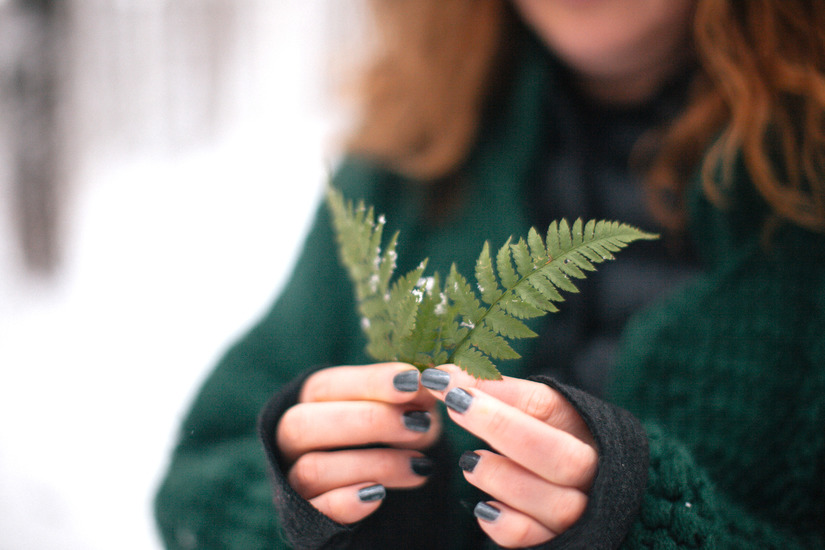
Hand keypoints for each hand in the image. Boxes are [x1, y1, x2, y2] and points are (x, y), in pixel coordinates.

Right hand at [276, 363, 440, 523]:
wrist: (377, 487)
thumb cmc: (387, 435)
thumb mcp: (401, 411)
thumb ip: (411, 399)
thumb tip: (428, 387)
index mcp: (310, 402)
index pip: (325, 385)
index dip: (369, 381)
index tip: (412, 381)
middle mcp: (292, 438)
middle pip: (304, 423)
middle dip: (368, 420)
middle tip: (418, 423)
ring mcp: (293, 478)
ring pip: (313, 468)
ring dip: (374, 464)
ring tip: (421, 465)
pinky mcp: (307, 516)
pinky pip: (318, 510)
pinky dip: (348, 502)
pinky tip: (380, 494)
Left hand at [421, 364, 596, 547]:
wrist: (589, 493)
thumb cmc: (553, 441)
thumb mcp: (536, 412)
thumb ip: (499, 394)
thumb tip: (446, 377)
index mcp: (587, 429)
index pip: (546, 406)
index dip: (499, 392)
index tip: (450, 379)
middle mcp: (593, 472)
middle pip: (561, 457)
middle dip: (504, 427)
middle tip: (457, 405)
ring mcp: (582, 513)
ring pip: (555, 504)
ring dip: (505, 480)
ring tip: (470, 461)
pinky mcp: (561, 542)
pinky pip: (539, 541)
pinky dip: (509, 526)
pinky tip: (484, 509)